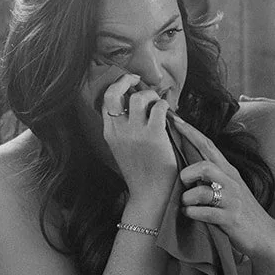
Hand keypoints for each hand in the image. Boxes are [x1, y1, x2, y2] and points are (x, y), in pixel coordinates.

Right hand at [96, 71, 178, 199]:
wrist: (149, 194)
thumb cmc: (140, 172)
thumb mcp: (122, 149)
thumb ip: (123, 129)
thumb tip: (135, 105)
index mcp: (109, 133)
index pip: (106, 100)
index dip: (118, 86)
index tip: (129, 83)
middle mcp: (118, 130)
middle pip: (115, 92)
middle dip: (128, 81)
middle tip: (140, 81)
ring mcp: (135, 132)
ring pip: (138, 97)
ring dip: (150, 95)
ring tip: (157, 103)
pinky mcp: (153, 135)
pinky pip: (159, 107)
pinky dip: (164, 105)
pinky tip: (168, 114)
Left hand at [172, 114, 274, 258]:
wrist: (265, 236)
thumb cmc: (240, 211)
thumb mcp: (228, 188)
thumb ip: (211, 176)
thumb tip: (186, 168)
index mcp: (228, 172)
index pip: (208, 145)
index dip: (191, 132)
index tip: (174, 118)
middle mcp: (231, 182)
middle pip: (204, 166)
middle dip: (187, 174)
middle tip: (185, 185)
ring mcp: (231, 200)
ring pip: (201, 192)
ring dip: (188, 200)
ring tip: (189, 206)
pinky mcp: (230, 218)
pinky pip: (204, 213)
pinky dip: (192, 214)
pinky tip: (192, 215)